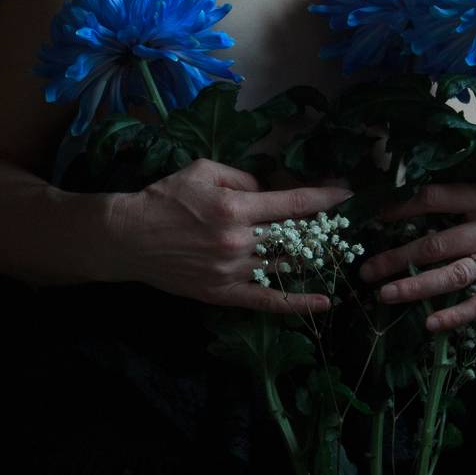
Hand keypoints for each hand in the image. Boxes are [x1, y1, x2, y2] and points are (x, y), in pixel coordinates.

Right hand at [109, 156, 352, 314]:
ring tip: (332, 250)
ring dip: (310, 257)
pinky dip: (298, 303)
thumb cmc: (165, 198)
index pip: (293, 203)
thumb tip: (270, 189)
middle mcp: (238, 242)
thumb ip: (243, 178)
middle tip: (338, 222)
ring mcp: (232, 271)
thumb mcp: (204, 171)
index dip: (324, 197)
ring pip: (284, 264)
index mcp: (235, 209)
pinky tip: (324, 302)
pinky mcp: (223, 294)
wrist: (128, 237)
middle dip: (320, 227)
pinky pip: (268, 301)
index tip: (347, 193)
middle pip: (293, 235)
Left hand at [359, 168, 475, 332]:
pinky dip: (456, 316)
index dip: (398, 206)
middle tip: (363, 269)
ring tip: (384, 296)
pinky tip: (431, 325)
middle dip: (394, 256)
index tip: (370, 214)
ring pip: (452, 277)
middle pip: (434, 243)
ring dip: (414, 288)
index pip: (432, 197)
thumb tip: (442, 170)